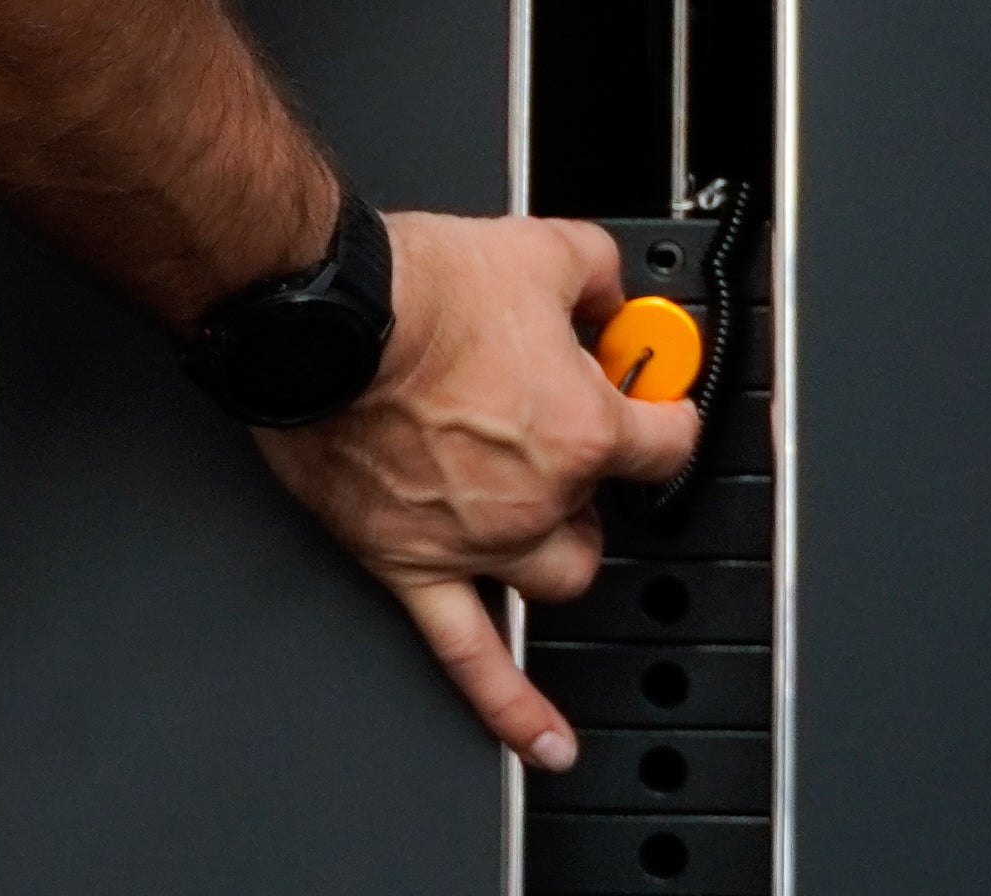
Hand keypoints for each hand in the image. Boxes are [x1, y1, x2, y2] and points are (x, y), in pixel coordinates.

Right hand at [252, 210, 700, 769]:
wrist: (322, 318)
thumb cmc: (413, 290)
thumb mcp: (539, 248)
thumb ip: (595, 274)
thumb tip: (609, 288)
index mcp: (581, 428)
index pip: (667, 443)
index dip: (661, 411)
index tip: (649, 399)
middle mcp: (538, 498)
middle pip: (606, 520)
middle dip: (596, 483)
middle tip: (569, 440)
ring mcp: (477, 541)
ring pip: (555, 578)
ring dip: (558, 550)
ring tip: (539, 512)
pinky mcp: (412, 565)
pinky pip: (470, 658)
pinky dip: (511, 709)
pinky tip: (542, 741)